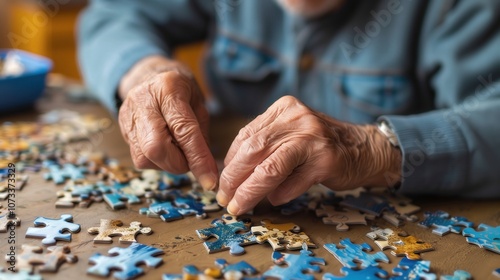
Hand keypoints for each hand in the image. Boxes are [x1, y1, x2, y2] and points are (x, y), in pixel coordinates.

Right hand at [118, 56, 217, 189]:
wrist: (149, 74)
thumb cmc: (180, 90)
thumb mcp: (199, 103)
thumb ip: (201, 134)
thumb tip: (205, 169)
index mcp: (168, 89)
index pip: (184, 131)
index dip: (198, 160)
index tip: (210, 181)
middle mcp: (143, 101)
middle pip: (155, 148)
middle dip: (177, 164)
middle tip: (190, 162)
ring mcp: (128, 116)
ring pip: (145, 157)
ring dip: (167, 163)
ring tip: (177, 150)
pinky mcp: (122, 130)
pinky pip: (139, 157)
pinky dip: (157, 161)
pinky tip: (165, 148)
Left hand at [217, 95, 400, 214]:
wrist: (364, 149)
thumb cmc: (320, 145)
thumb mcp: (290, 135)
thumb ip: (264, 146)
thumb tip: (229, 174)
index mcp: (283, 109)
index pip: (246, 136)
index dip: (230, 162)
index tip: (221, 182)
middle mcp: (297, 118)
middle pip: (254, 151)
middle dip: (233, 178)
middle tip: (225, 198)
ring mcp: (313, 138)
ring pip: (270, 167)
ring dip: (250, 191)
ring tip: (239, 206)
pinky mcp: (326, 160)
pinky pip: (294, 182)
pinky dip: (280, 194)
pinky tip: (274, 200)